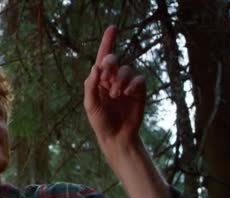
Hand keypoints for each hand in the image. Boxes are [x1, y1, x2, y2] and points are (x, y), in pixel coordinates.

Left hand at [84, 25, 145, 148]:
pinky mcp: (138, 91)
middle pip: (113, 60)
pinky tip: (127, 94)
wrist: (116, 136)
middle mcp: (112, 80)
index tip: (113, 28)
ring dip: (119, 79)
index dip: (107, 42)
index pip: (102, 58)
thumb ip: (91, 86)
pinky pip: (138, 79)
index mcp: (99, 81)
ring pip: (126, 69)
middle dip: (110, 63)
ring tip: (115, 94)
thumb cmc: (100, 122)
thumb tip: (96, 67)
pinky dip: (132, 84)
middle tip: (106, 74)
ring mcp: (126, 84)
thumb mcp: (90, 105)